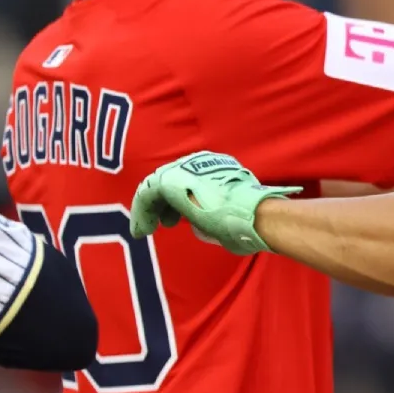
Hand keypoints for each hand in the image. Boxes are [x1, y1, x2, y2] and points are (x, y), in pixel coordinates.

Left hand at [128, 151, 300, 252]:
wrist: (252, 215)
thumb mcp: (229, 216)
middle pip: (172, 179)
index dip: (180, 200)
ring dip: (150, 208)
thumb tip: (198, 225)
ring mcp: (186, 167)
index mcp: (219, 167)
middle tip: (165, 223)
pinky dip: (141, 212)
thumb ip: (210, 216)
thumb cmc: (248, 222)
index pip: (190, 180)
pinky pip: (147, 193)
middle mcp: (201, 162)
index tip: (178, 219)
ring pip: (157, 184)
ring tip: (148, 230)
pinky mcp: (171, 179)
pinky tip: (142, 230)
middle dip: (163, 203)